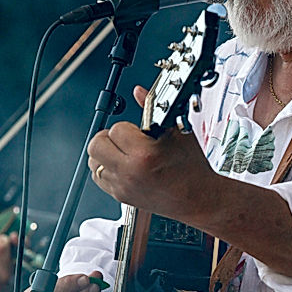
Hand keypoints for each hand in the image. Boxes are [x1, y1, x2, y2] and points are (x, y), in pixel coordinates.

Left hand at [87, 111, 214, 224]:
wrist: (198, 198)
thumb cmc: (192, 169)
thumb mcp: (177, 133)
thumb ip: (152, 110)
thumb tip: (139, 93)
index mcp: (144, 155)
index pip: (116, 129)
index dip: (128, 127)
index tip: (138, 132)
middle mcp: (129, 172)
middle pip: (96, 145)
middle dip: (108, 137)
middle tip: (123, 139)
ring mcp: (122, 186)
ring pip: (93, 162)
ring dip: (105, 153)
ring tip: (123, 152)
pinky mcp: (120, 196)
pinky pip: (98, 177)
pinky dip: (106, 168)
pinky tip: (122, 165)